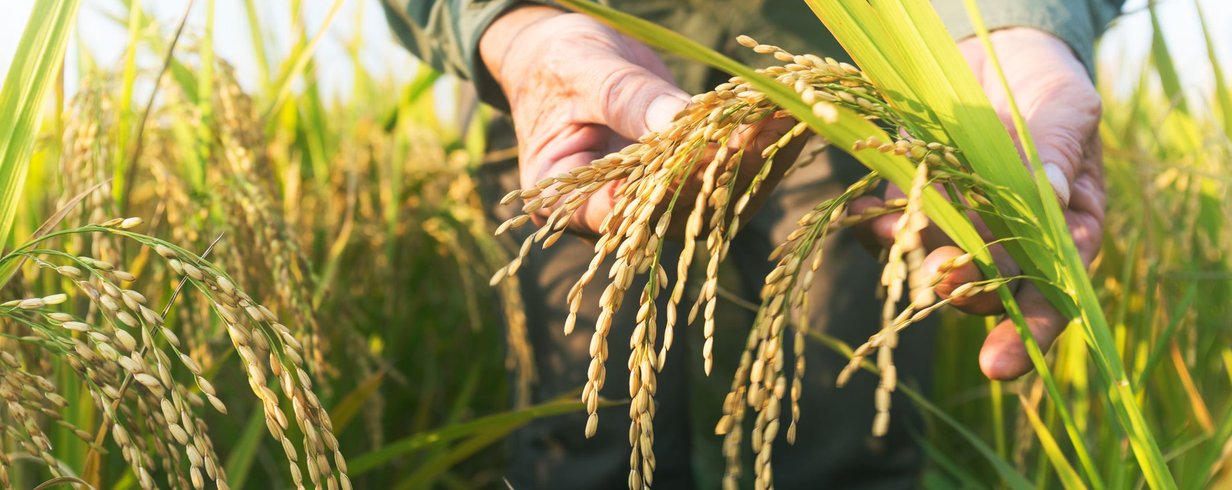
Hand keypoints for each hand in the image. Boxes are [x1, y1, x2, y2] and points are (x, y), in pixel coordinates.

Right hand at [479, 6, 801, 235]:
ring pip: (714, 199)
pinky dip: (759, 145)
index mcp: (568, 202)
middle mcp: (616, 217)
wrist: (565, 58)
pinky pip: (727, 173)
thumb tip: (678, 121)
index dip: (668, 188)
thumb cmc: (556, 64)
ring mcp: (655, 204)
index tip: (711, 154)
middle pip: (678, 209)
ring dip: (758, 159)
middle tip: (770, 127)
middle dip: (729, 167)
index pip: (619, 212)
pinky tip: (788, 115)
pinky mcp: (686, 182)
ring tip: (792, 116)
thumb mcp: (582, 72)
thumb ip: (626, 100)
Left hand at [852, 28, 1104, 379]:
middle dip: (967, 292)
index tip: (998, 365)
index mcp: (1064, 231)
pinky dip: (878, 229)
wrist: (996, 54)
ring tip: (904, 253)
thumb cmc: (1049, 87)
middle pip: (991, 287)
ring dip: (917, 264)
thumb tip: (1047, 189)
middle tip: (943, 282)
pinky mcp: (914, 202)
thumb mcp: (1067, 110)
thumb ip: (1058, 150)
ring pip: (937, 262)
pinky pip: (893, 229)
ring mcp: (958, 224)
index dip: (1030, 331)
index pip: (1055, 293)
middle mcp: (1011, 241)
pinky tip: (867, 220)